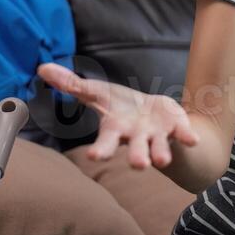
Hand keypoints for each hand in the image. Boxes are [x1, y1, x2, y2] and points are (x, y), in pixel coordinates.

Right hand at [37, 62, 198, 169]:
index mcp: (116, 130)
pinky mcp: (177, 129)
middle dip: (138, 158)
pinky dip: (188, 137)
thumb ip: (72, 85)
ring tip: (163, 160)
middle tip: (139, 165)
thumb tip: (42, 68)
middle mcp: (137, 137)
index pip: (106, 143)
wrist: (153, 113)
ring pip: (160, 148)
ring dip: (161, 153)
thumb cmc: (119, 106)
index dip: (101, 150)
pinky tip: (193, 140)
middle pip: (136, 151)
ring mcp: (158, 136)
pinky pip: (183, 135)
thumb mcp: (98, 93)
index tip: (95, 157)